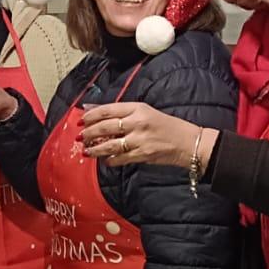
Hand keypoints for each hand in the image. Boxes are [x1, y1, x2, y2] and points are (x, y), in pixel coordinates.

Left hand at [80, 102, 204, 167]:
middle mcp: (137, 122)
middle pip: (105, 127)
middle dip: (89, 133)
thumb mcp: (145, 112)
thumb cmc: (166, 125)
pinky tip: (104, 160)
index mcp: (137, 108)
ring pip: (109, 145)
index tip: (81, 120)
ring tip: (87, 151)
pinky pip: (120, 158)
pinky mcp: (142, 155)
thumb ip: (121, 112)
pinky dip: (109, 160)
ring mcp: (139, 140)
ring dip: (95, 149)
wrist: (187, 142)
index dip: (91, 115)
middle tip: (80, 137)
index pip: (108, 110)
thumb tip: (94, 110)